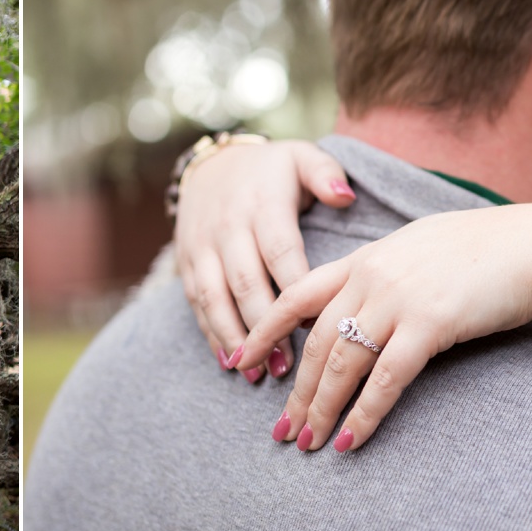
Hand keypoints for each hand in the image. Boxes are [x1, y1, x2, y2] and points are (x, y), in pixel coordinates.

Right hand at [174, 138, 355, 380]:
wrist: (213, 164)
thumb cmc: (271, 170)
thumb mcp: (301, 157)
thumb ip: (326, 174)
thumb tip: (345, 197)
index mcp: (262, 205)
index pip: (280, 252)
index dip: (297, 291)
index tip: (318, 324)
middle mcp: (228, 228)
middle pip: (246, 284)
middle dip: (265, 328)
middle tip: (288, 366)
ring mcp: (202, 247)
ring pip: (214, 298)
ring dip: (234, 338)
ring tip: (256, 373)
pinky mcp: (186, 262)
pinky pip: (196, 303)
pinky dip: (211, 334)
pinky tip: (230, 362)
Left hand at [238, 204, 531, 452]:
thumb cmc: (487, 252)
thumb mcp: (420, 250)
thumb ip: (384, 273)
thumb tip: (362, 301)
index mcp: (365, 258)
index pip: (296, 296)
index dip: (264, 331)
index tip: (240, 362)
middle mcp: (372, 277)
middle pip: (316, 342)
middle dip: (294, 390)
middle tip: (280, 430)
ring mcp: (399, 299)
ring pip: (342, 364)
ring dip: (321, 409)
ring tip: (308, 443)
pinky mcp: (429, 325)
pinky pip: (385, 380)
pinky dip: (364, 414)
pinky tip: (349, 440)